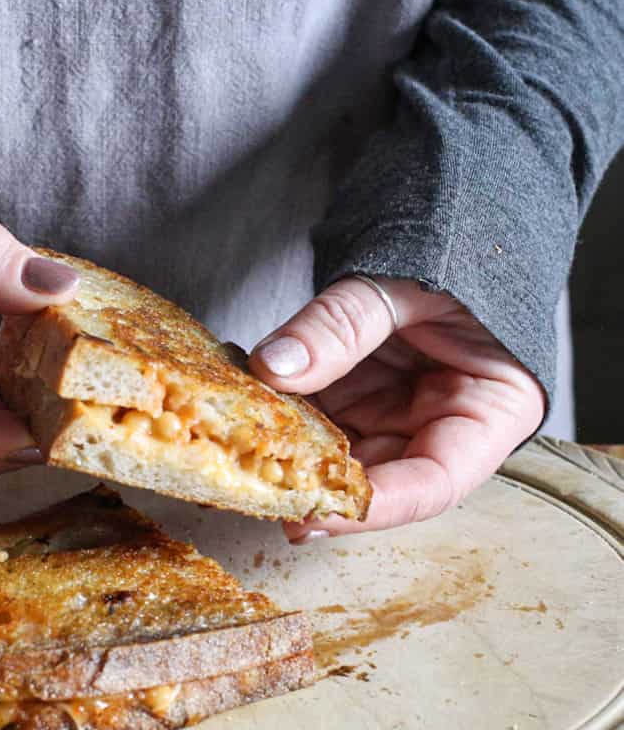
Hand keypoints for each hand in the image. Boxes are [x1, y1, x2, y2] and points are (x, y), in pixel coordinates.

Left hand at [249, 276, 545, 540]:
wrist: (450, 214)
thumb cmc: (452, 247)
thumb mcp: (402, 283)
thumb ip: (342, 324)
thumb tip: (273, 367)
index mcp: (490, 410)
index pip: (432, 484)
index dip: (372, 508)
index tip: (311, 515)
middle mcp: (441, 424)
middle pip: (376, 478)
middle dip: (315, 484)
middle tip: (256, 487)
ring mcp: (396, 411)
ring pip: (337, 452)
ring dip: (290, 451)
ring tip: (240, 446)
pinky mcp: (359, 395)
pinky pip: (318, 416)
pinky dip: (283, 414)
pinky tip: (246, 407)